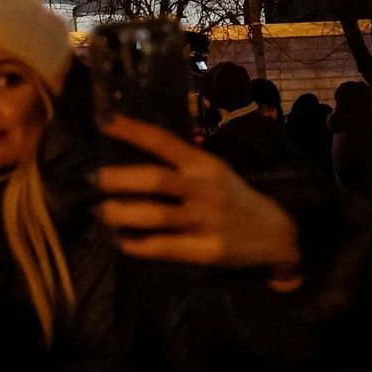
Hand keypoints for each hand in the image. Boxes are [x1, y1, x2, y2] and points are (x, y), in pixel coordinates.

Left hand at [93, 115, 302, 281]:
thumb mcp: (212, 171)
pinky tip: (122, 241)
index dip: (133, 130)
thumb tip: (125, 152)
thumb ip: (177, 163)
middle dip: (117, 179)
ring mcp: (208, 220)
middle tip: (92, 179)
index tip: (103, 120)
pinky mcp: (209, 250)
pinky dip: (137, 245)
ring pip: (155, 216)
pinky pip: (164, 247)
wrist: (279, 234)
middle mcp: (205, 188)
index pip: (164, 142)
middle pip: (155, 180)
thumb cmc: (232, 198)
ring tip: (100, 212)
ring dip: (120, 214)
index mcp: (204, 164)